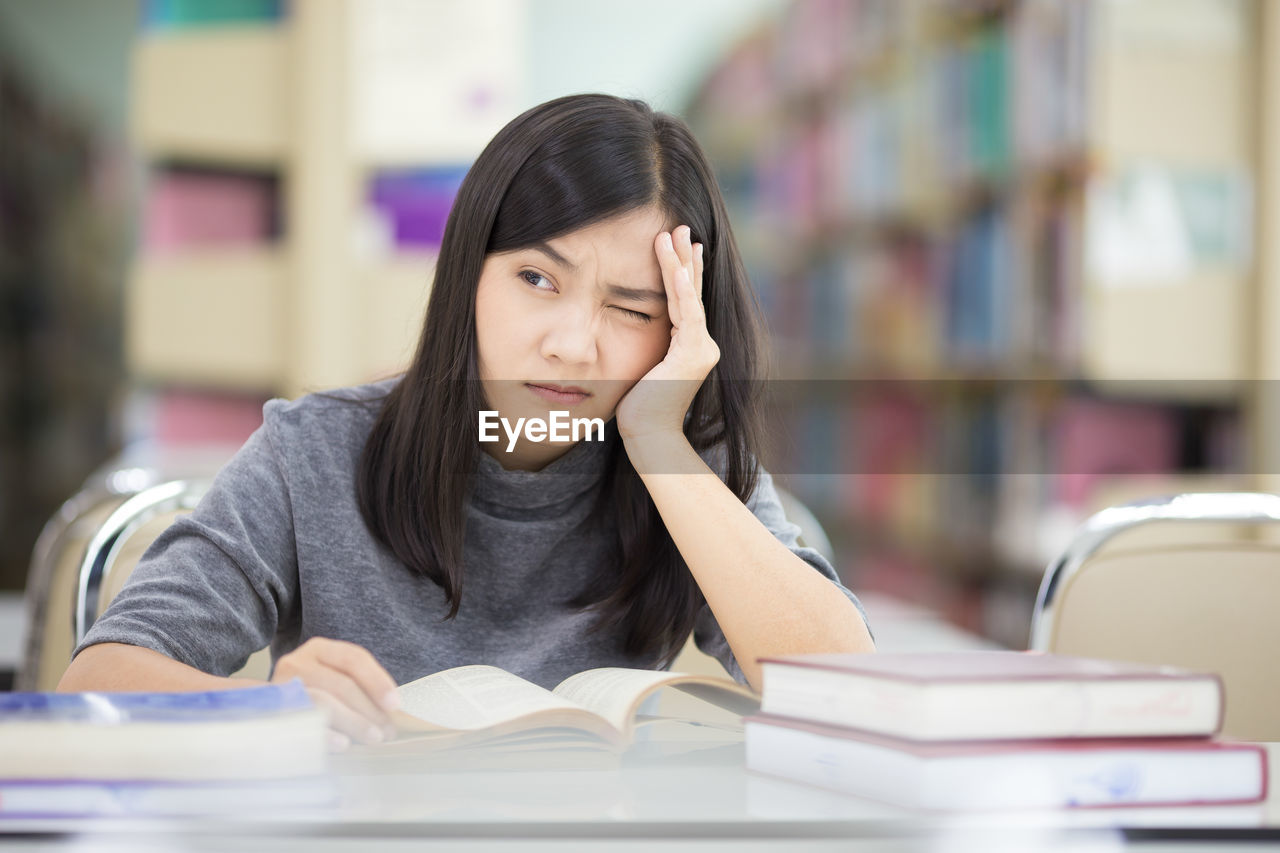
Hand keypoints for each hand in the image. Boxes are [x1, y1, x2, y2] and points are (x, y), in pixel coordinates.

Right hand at [271, 637, 400, 750]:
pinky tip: (344, 745)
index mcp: (319, 649)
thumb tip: (392, 711)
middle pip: (342, 683)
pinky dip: (326, 734)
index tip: (394, 704)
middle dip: (370, 709)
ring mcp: (282, 687)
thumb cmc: (309, 694)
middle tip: (387, 731)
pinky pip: (304, 724)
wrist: (260, 708)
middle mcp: (298, 662)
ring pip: (325, 702)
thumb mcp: (331, 679)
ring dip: (354, 722)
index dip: (377, 681)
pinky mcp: (272, 712)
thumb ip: (358, 688)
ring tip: (373, 737)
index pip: (353, 658)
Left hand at [615, 224, 718, 441]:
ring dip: (679, 262)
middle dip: (686, 257)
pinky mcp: (692, 353)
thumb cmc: (637, 409)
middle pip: (692, 291)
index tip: (682, 246)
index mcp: (689, 347)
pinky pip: (686, 312)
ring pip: (689, 296)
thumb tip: (625, 329)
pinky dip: (681, 287)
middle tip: (682, 226)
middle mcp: (701, 344)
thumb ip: (644, 346)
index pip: (686, 301)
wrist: (648, 435)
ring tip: (673, 233)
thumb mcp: (640, 368)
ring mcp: (701, 348)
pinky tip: (676, 265)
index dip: (684, 272)